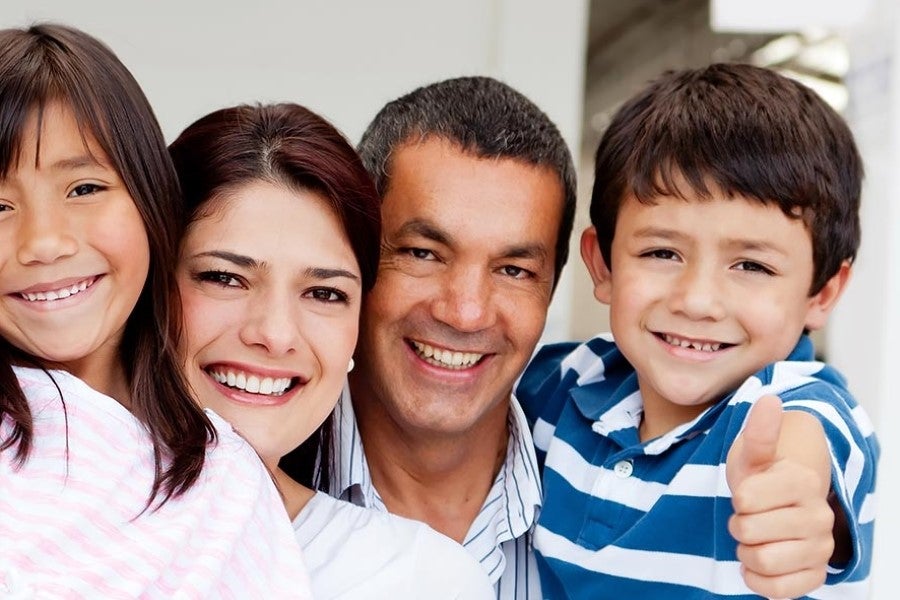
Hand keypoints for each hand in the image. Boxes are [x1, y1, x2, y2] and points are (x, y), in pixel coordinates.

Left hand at [726, 395, 833, 598]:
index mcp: (802, 481)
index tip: (747, 493)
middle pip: (748, 531)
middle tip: (749, 516)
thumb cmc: (761, 479)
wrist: (779, 507)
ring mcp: (819, 548)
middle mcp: (818, 516)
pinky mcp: (815, 575)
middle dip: (738, 524)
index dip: (736, 497)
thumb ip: (759, 431)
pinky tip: (759, 561)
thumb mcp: (753, 455)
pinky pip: (776, 590)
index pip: (745, 499)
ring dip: (746, 550)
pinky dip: (757, 578)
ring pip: (761, 560)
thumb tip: (769, 400)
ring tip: (754, 537)